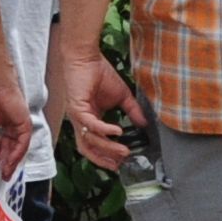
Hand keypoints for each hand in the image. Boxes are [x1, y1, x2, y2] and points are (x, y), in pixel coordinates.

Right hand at [0, 74, 36, 186]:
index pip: (6, 148)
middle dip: (8, 165)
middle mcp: (16, 131)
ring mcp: (22, 129)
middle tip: (4, 177)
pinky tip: (9, 162)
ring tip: (6, 173)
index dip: (2, 160)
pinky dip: (16, 154)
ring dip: (12, 163)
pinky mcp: (25, 127)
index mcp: (7, 129)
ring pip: (18, 150)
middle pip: (13, 152)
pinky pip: (22, 144)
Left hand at [54, 46, 136, 171]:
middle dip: (105, 159)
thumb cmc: (100, 73)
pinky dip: (104, 129)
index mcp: (91, 120)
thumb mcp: (122, 97)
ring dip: (108, 147)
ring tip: (124, 151)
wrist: (87, 57)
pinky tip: (117, 131)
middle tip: (122, 164)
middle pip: (88, 148)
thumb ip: (132, 111)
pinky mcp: (76, 106)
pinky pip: (90, 123)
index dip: (106, 156)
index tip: (122, 164)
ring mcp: (77, 115)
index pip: (95, 145)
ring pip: (89, 139)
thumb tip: (145, 125)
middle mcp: (81, 121)